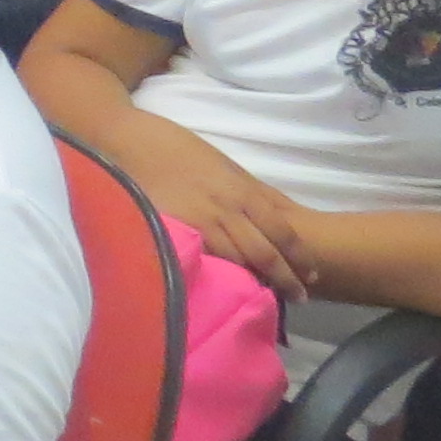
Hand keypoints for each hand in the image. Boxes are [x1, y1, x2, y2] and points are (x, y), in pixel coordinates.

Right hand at [119, 129, 318, 299]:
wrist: (131, 140)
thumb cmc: (177, 148)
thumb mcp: (224, 165)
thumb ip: (249, 191)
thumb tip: (278, 214)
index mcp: (243, 190)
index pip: (282, 231)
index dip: (299, 256)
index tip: (310, 276)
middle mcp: (228, 209)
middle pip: (265, 252)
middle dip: (284, 278)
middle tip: (298, 299)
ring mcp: (201, 222)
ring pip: (238, 260)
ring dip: (255, 281)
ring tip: (266, 298)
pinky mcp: (176, 231)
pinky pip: (205, 258)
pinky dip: (219, 273)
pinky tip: (224, 286)